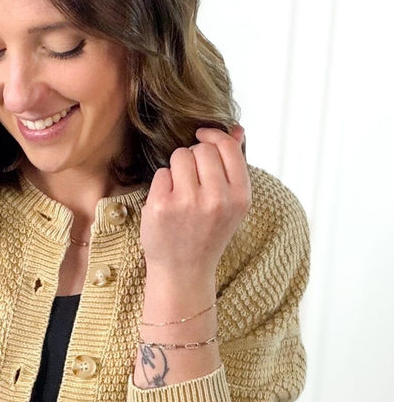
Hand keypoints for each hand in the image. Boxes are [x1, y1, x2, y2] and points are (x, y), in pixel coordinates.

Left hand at [139, 124, 250, 278]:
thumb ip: (234, 166)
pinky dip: (162, 185)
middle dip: (193, 157)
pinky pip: (162, 173)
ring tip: (180, 192)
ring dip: (177, 168)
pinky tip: (167, 204)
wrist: (183, 272)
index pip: (227, 147)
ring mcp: (188, 203)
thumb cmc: (206, 234)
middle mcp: (217, 199)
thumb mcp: (230, 204)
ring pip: (180, 156)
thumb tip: (236, 129)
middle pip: (201, 149)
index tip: (202, 137)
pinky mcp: (162, 206)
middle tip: (191, 180)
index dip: (213, 136)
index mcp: (239, 197)